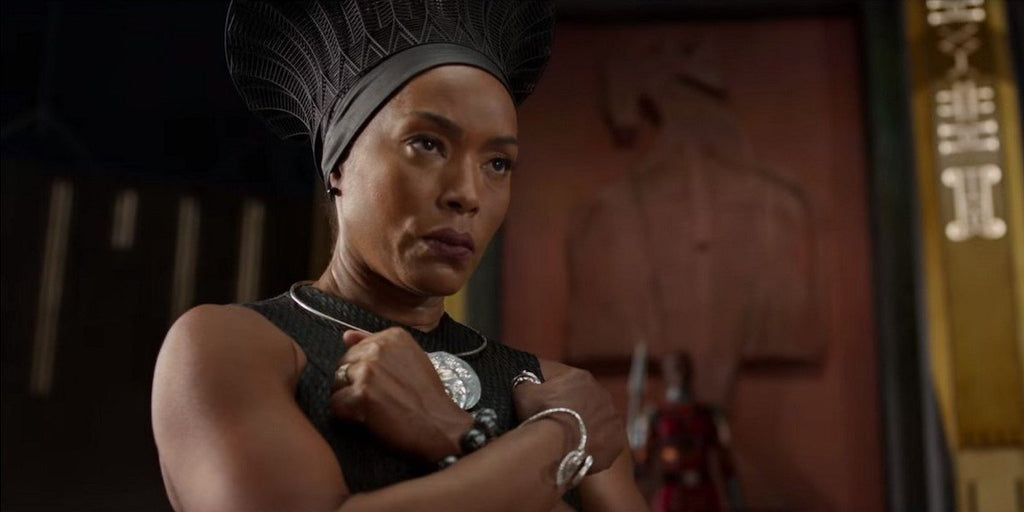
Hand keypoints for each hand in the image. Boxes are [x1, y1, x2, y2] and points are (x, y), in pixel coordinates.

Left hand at [328, 328, 472, 462]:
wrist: (440, 426)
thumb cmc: (427, 397)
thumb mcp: (411, 360)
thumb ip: (377, 345)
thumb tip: (346, 335)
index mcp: (392, 336)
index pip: (356, 349)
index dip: (365, 371)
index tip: (383, 384)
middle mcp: (378, 348)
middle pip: (344, 365)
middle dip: (354, 384)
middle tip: (379, 399)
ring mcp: (368, 371)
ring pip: (337, 384)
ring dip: (349, 400)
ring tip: (375, 409)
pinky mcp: (360, 395)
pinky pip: (336, 405)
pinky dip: (348, 416)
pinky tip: (369, 419)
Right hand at [513, 364, 624, 473]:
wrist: (557, 450)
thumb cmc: (540, 417)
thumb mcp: (523, 392)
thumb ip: (526, 381)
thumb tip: (526, 380)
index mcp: (579, 377)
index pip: (560, 375)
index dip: (545, 384)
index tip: (536, 394)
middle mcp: (601, 393)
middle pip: (581, 397)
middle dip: (568, 405)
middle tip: (552, 419)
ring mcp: (612, 418)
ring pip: (595, 418)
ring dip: (583, 424)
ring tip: (566, 437)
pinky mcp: (617, 441)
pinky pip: (604, 440)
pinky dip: (593, 444)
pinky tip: (579, 450)